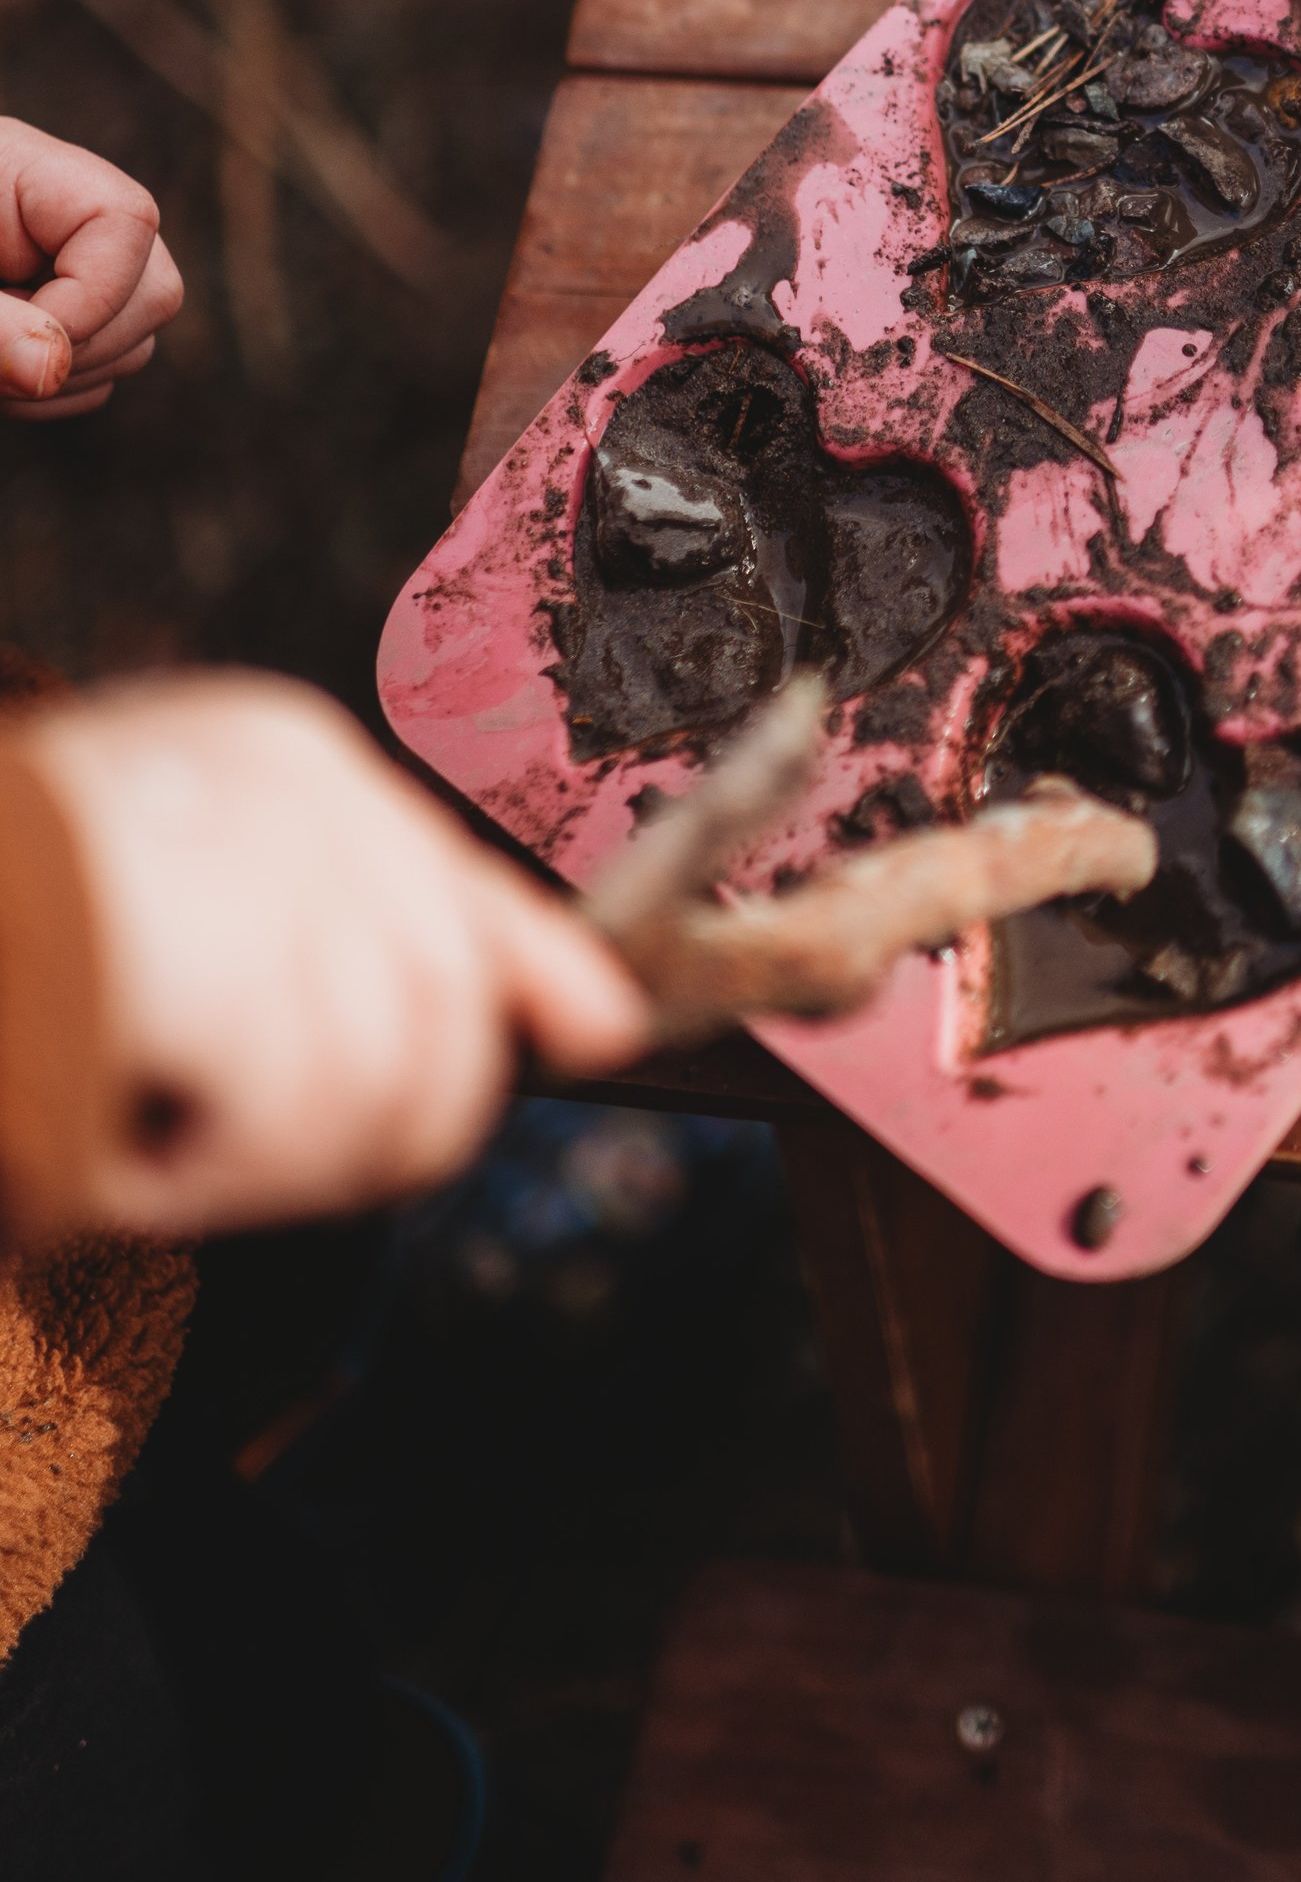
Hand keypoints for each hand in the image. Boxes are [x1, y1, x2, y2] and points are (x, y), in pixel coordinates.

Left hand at [0, 119, 183, 418]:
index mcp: (33, 173)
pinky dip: (48, 398)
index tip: (22, 344)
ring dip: (58, 380)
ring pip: (133, 345)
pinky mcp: (64, 326)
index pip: (127, 221)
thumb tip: (49, 374)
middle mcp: (70, 221)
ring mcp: (74, 274)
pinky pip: (97, 382)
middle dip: (80, 346)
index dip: (93, 295)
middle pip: (155, 291)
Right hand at [0, 672, 649, 1239]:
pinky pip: (287, 1118)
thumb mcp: (211, 943)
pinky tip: (111, 1134)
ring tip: (136, 1122)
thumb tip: (606, 1022)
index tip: (596, 1030)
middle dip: (345, 1130)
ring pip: (382, 1089)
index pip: (456, 893)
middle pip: (443, 1024)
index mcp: (275, 759)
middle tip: (194, 1131)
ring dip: (257, 1164)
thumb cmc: (10, 961)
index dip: (515, 985)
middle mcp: (276, 779)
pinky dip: (198, 1175)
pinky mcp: (188, 939)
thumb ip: (408, 958)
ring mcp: (229, 849)